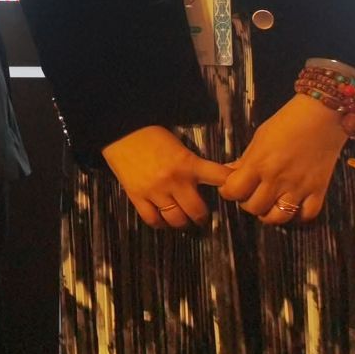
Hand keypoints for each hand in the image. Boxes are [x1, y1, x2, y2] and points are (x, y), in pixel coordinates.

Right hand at [101, 124, 232, 229]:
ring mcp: (155, 191)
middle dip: (202, 216)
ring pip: (176, 219)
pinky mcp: (137, 196)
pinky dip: (160, 223)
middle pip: (197, 211)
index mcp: (188, 163)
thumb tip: (208, 178)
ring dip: (182, 222)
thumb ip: (192, 163)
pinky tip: (162, 219)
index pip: (220, 178)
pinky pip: (153, 219)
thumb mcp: (178, 146)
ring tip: (182, 219)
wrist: (120, 130)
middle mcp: (175, 181)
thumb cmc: (151, 134)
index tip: (234, 193)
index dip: (232, 186)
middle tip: (201, 216)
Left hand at [220, 93, 350, 224]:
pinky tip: (292, 206)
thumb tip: (229, 174)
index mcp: (259, 163)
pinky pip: (306, 215)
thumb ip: (245, 160)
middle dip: (248, 203)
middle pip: (254, 207)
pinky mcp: (319, 190)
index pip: (234, 191)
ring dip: (270, 214)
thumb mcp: (259, 138)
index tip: (231, 187)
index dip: (228, 192)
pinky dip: (297, 215)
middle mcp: (277, 178)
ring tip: (269, 204)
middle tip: (251, 194)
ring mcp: (299, 187)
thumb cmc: (287, 122)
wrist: (322, 116)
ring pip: (278, 217)